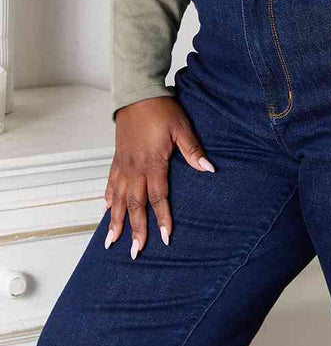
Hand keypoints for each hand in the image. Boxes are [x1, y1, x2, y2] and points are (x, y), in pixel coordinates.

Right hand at [103, 96, 214, 259]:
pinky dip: (108, 198)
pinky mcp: (117, 157)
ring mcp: (124, 164)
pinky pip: (110, 182)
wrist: (137, 93)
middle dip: (135, 230)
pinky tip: (107, 210)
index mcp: (153, 162)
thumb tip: (209, 168)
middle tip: (135, 252)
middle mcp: (135, 168)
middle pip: (135, 204)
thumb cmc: (161, 109)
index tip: (164, 237)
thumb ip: (193, 150)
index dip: (162, 218)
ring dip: (116, 221)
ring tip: (112, 241)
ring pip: (118, 198)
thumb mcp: (181, 127)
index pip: (158, 197)